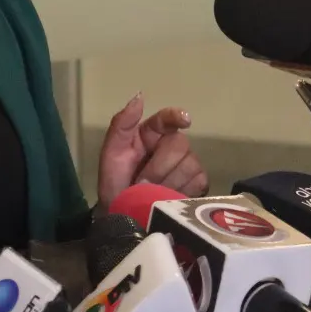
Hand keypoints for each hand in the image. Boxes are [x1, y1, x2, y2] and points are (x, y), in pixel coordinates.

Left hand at [96, 92, 207, 210]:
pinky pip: (199, 182)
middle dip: (159, 166)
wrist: (122, 215)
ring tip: (154, 193)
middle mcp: (171, 145)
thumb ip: (122, 124)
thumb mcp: (111, 153)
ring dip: (168, 182)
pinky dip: (182, 191)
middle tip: (143, 182)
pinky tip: (170, 197)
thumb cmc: (115, 182)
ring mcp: (188, 164)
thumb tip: (139, 96)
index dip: (176, 117)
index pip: (167, 119)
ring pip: (190, 164)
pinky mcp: (199, 184)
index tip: (184, 120)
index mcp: (149, 134)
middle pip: (179, 145)